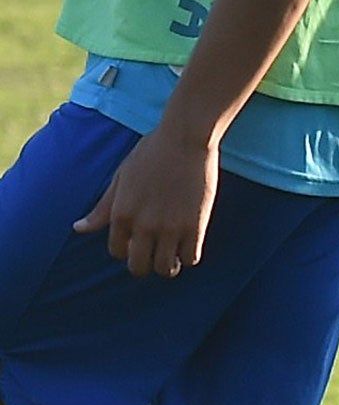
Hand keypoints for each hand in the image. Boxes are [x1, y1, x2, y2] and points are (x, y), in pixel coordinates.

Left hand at [75, 126, 219, 277]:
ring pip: (165, 267)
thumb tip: (78, 228)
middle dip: (145, 264)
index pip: (117, 251)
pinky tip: (190, 243)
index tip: (139, 241)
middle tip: (155, 254)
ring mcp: (169, 226)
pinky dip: (189, 256)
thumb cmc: (152, 152)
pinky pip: (191, 258)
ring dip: (168, 265)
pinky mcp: (195, 224)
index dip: (127, 249)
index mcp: (121, 214)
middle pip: (139, 267)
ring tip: (174, 255)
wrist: (185, 137)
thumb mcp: (121, 177)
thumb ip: (102, 208)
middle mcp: (143, 225)